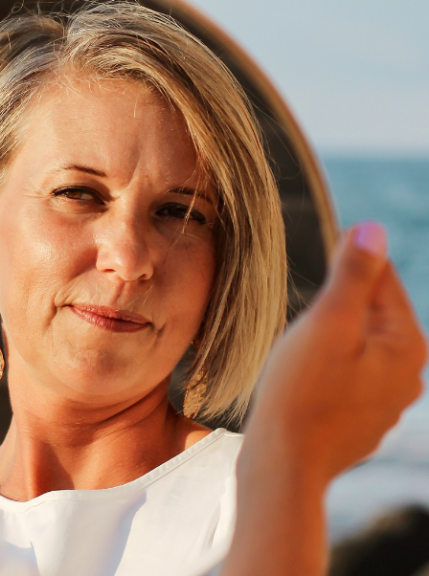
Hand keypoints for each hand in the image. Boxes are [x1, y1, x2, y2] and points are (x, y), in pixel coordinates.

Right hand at [242, 222, 426, 485]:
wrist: (285, 462)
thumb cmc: (300, 391)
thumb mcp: (328, 322)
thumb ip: (354, 274)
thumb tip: (374, 229)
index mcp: (407, 343)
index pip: (383, 278)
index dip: (345, 264)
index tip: (316, 266)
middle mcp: (409, 373)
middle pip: (371, 312)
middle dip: (335, 307)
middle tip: (302, 320)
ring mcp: (387, 401)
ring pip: (357, 345)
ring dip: (329, 338)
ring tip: (299, 351)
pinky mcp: (363, 420)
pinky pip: (347, 376)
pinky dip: (326, 368)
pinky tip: (302, 379)